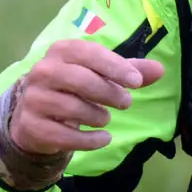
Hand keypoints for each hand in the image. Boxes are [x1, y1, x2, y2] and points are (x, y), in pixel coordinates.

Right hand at [8, 38, 164, 157]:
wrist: (34, 114)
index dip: (114, 67)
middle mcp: (43, 71)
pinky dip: (89, 140)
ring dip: (97, 116)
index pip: (88, 53)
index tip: (136, 82)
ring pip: (72, 108)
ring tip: (106, 118)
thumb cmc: (73, 87)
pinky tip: (103, 139)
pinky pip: (65, 135)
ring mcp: (34, 99)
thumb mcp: (100, 74)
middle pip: (80, 80)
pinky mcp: (32, 125)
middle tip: (126, 103)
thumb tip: (160, 70)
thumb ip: (129, 71)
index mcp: (61, 51)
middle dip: (109, 93)